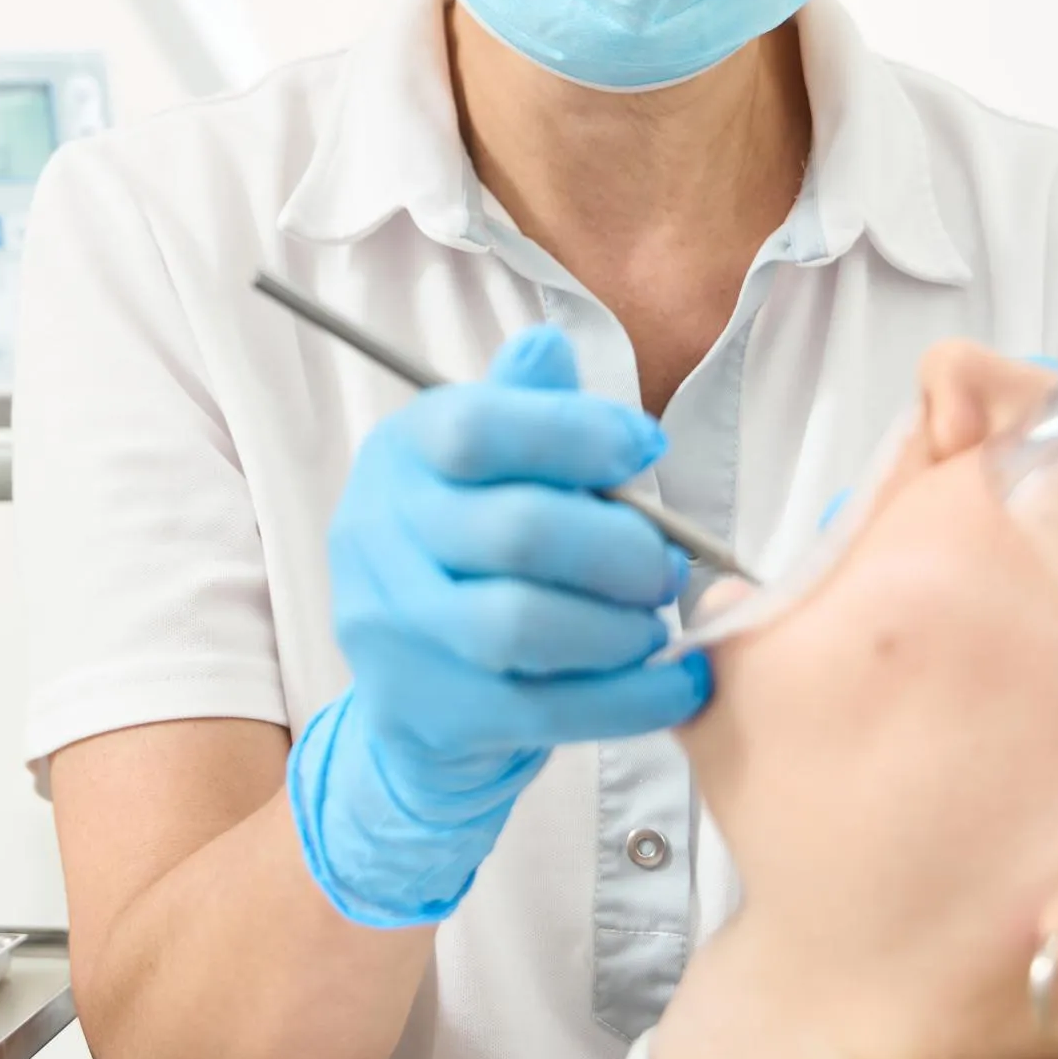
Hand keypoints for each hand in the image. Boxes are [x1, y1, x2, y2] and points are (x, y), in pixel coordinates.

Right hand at [288, 323, 713, 927]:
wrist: (413, 698)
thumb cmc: (472, 556)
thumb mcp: (485, 470)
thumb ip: (523, 410)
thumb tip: (548, 346)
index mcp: (399, 456)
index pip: (478, 428)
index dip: (577, 432)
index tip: (648, 445)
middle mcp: (377, 536)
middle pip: (516, 530)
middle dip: (619, 547)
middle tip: (667, 564)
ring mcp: (394, 631)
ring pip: (523, 626)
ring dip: (619, 626)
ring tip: (654, 623)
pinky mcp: (430, 712)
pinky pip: (546, 710)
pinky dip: (632, 699)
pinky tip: (679, 684)